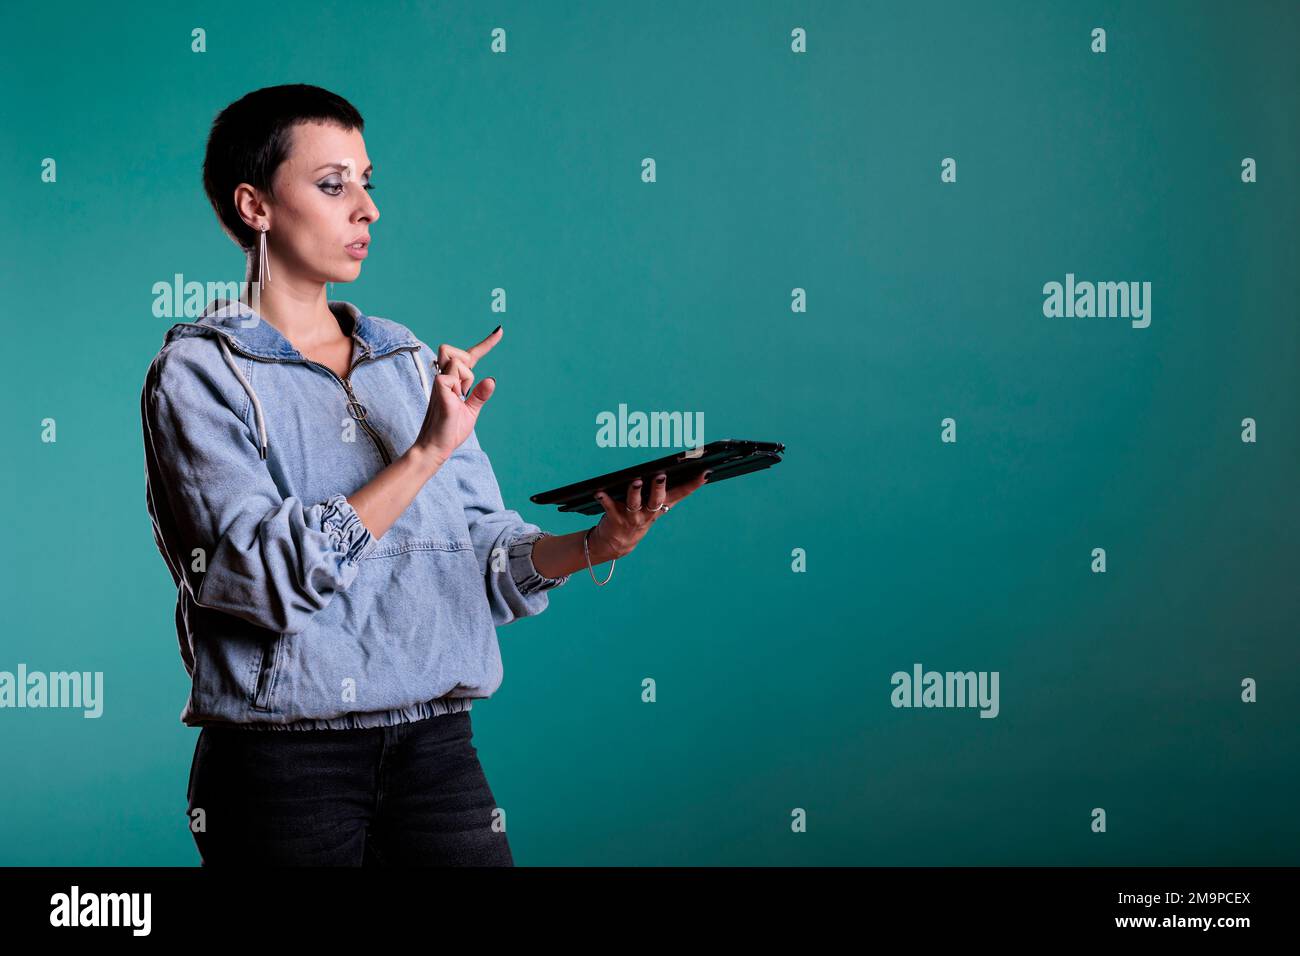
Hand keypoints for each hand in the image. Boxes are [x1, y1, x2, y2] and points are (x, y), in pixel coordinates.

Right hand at [412, 326, 502, 463]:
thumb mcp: (471, 411)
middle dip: (464, 361)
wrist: (437, 446)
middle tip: (464, 388)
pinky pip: (453, 378)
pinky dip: (459, 389)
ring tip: (460, 397)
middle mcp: (444, 377)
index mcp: (454, 381)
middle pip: (450, 349)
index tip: (500, 330)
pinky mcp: (439, 389)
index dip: (486, 343)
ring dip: (465, 379)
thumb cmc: (450, 429)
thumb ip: (480, 395)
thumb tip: (491, 380)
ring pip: (458, 361)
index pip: (470, 356)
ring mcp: (440, 382)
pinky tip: (455, 400)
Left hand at [590, 468, 710, 557]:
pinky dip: (604, 498)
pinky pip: (609, 506)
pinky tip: (599, 491)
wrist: (617, 543)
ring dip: (634, 492)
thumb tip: (669, 466)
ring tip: (635, 481)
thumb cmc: (637, 515)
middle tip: (661, 476)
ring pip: (634, 503)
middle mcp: (648, 512)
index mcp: (660, 506)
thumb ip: (660, 489)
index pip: (680, 494)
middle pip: (656, 499)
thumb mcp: (652, 504)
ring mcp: (632, 516)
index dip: (693, 484)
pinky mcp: (615, 518)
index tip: (705, 472)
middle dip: (659, 488)